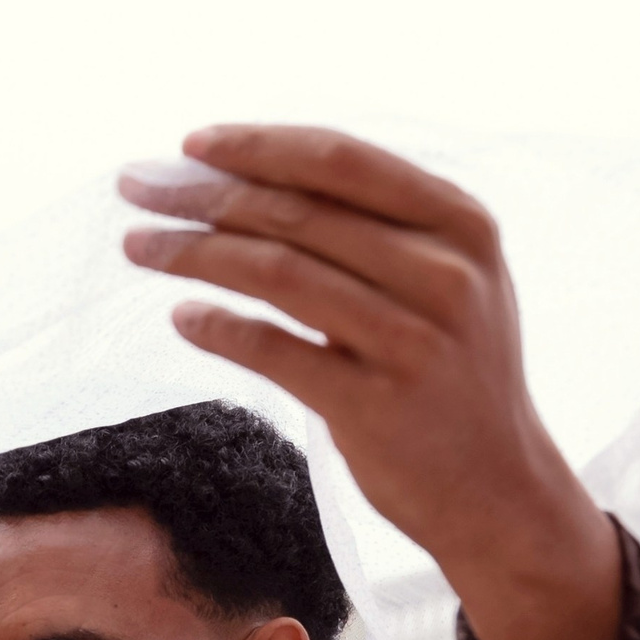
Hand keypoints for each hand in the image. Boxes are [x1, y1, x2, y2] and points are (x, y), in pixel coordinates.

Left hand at [120, 125, 626, 639]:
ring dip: (194, 253)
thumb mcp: (448, 283)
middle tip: (139, 190)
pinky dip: (218, 327)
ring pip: (277, 272)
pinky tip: (184, 316)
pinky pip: (274, 351)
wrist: (501, 494)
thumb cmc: (453, 380)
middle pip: (297, 212)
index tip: (190, 144)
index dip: (257, 145)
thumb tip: (258, 177)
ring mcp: (412, 341)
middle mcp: (445, 274)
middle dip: (204, 194)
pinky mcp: (375, 406)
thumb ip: (381, 228)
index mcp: (462, 224)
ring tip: (140, 245)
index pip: (341, 160)